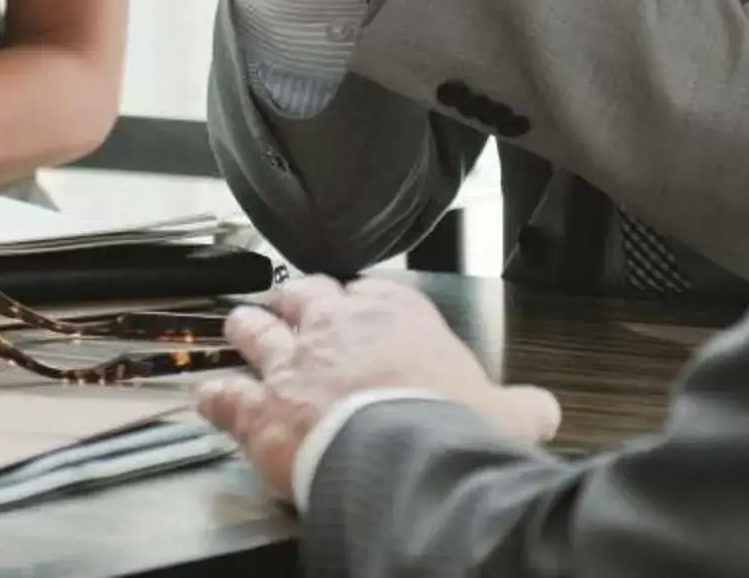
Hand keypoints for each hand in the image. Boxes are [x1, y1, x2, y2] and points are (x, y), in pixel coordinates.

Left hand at [195, 276, 560, 502]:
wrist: (402, 458)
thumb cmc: (450, 427)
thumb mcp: (505, 412)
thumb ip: (520, 405)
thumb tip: (544, 411)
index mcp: (396, 314)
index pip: (371, 290)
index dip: (362, 299)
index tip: (359, 305)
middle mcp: (335, 326)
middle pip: (304, 294)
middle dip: (295, 299)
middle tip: (288, 303)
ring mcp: (291, 363)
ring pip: (255, 329)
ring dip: (246, 328)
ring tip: (239, 323)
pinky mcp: (259, 408)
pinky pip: (224, 395)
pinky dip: (213, 397)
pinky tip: (204, 396)